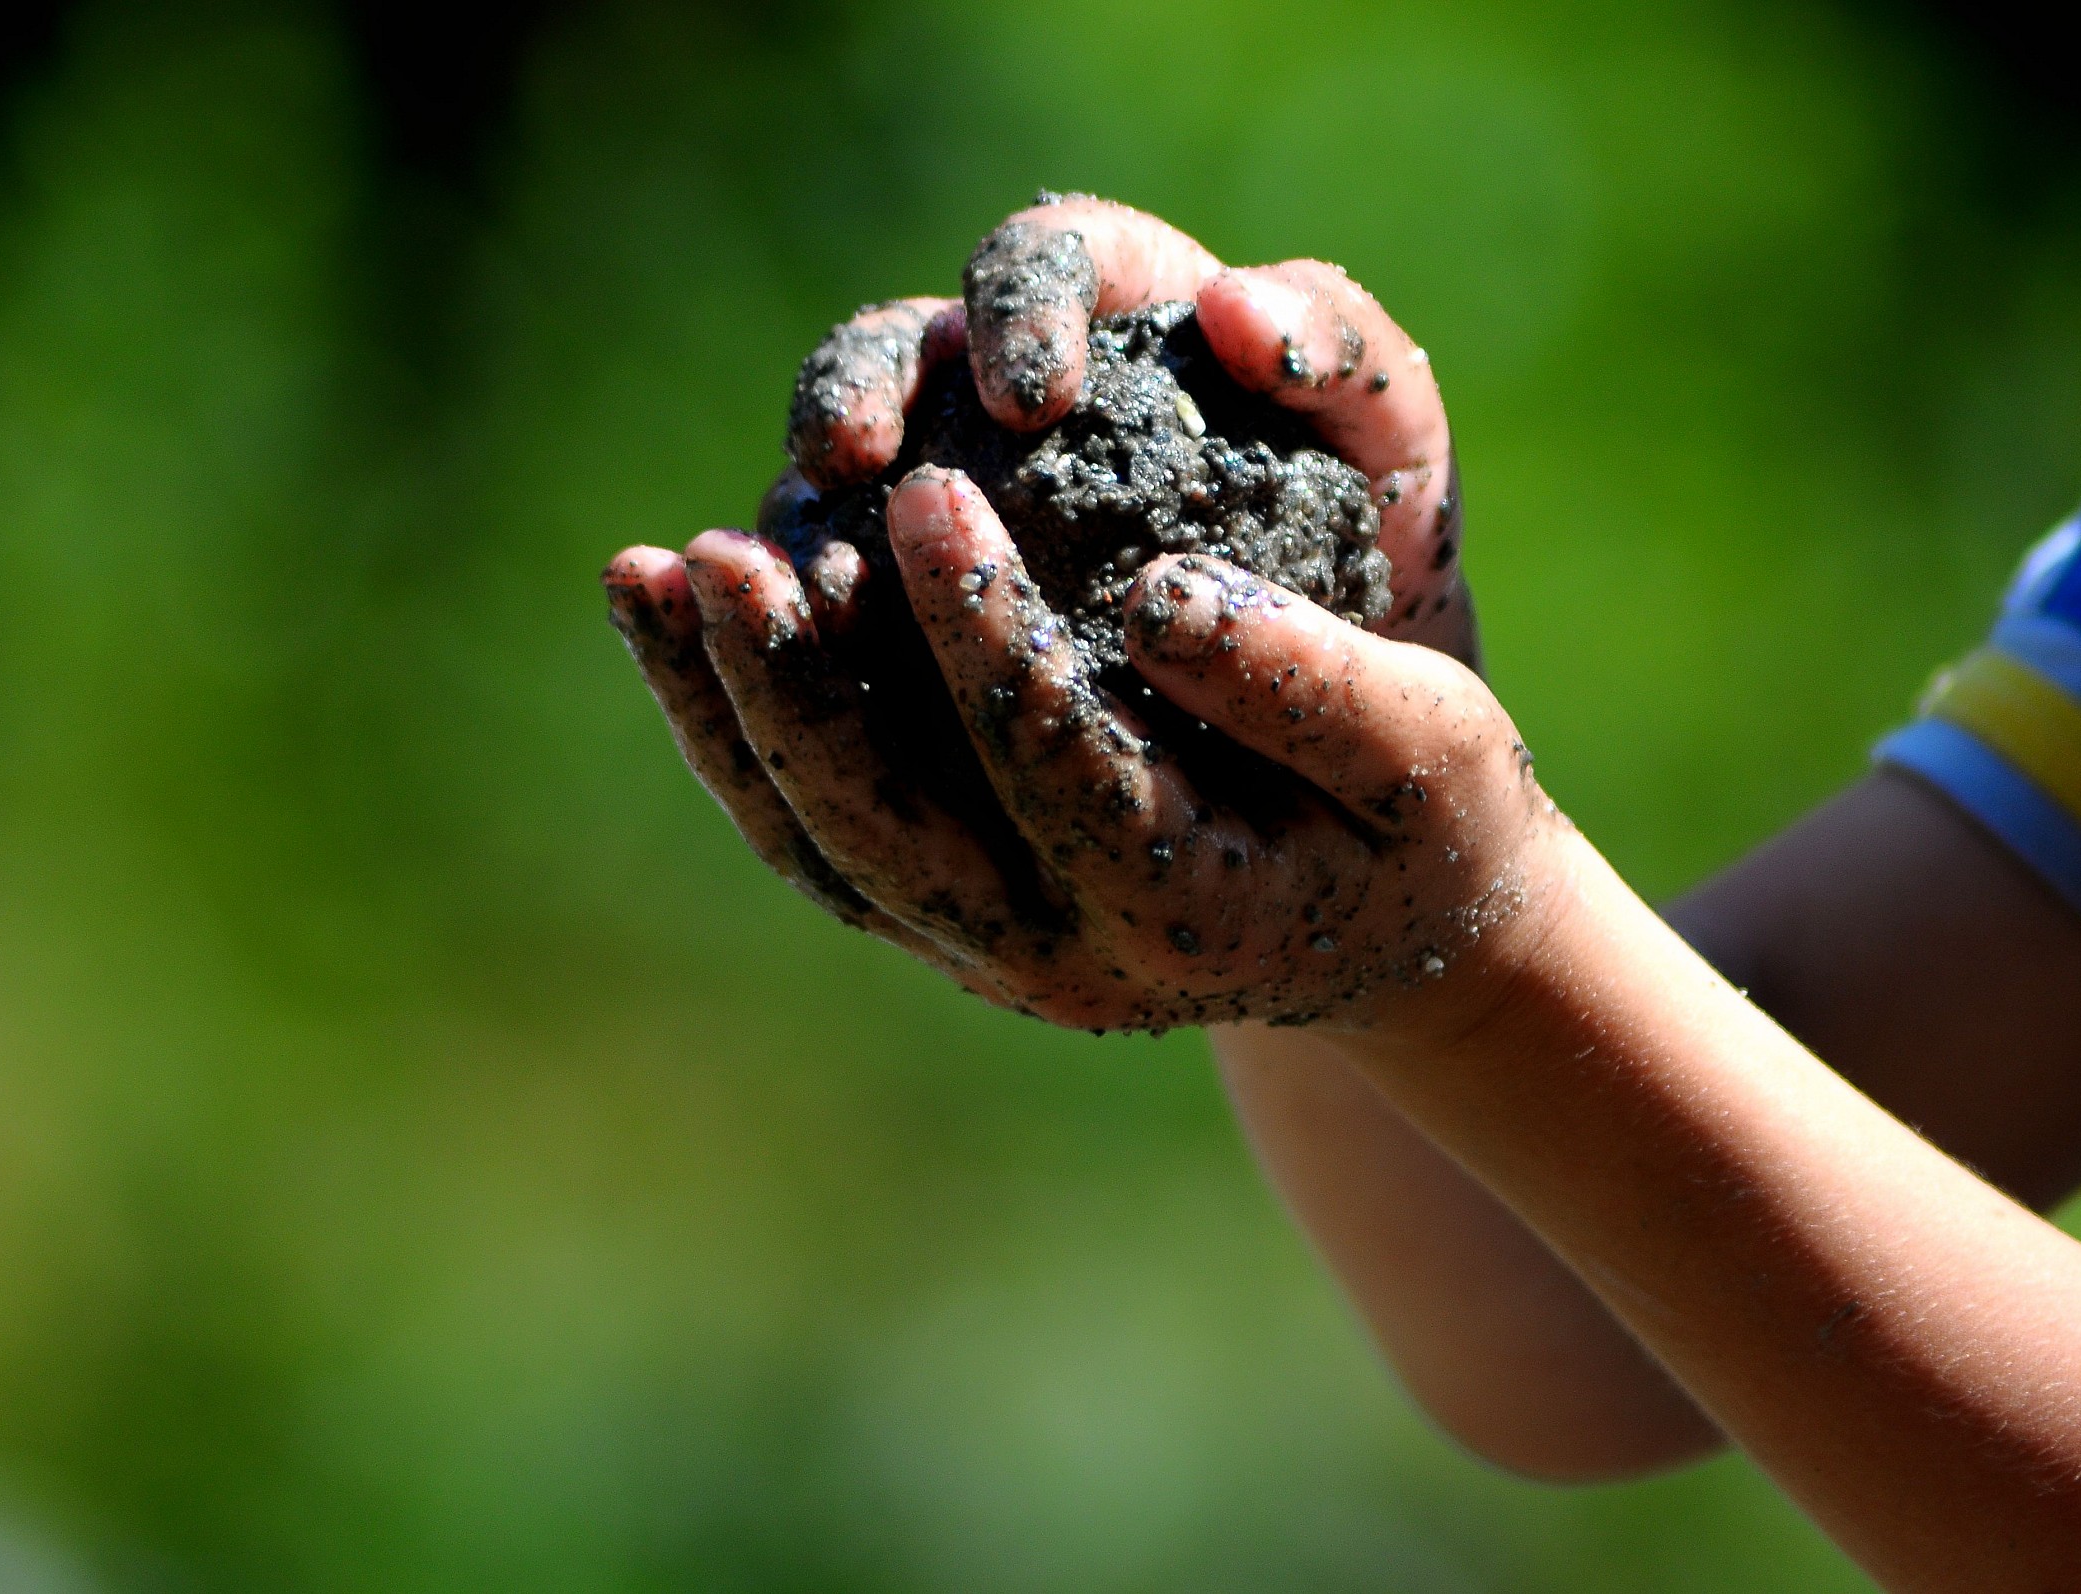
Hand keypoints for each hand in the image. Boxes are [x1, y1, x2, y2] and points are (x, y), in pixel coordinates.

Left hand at [607, 200, 1527, 1035]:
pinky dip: (735, 733)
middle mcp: (1056, 956)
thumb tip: (1160, 595)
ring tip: (648, 575)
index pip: (1047, 759)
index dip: (981, 626)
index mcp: (1177, 907)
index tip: (934, 487)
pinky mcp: (944, 921)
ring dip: (722, 709)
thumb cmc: (1424, 822)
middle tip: (731, 548)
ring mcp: (984, 953)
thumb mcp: (1431, 748)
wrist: (1390, 934)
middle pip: (885, 827)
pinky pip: (812, 834)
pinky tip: (684, 624)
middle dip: (797, 684)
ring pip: (817, 841)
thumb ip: (1314, 682)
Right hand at [779, 195, 1474, 661]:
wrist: (1344, 691)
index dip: (1018, 306)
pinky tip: (802, 656)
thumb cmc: (1370, 545)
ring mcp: (946, 496)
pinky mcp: (905, 597)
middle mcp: (1008, 394)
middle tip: (853, 455)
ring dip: (806, 504)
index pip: (1046, 260)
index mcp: (1120, 316)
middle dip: (861, 386)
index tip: (1032, 398)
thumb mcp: (1391, 450)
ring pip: (840, 469)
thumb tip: (1231, 307)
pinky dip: (807, 611)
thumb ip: (1345, 356)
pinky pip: (834, 589)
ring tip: (806, 567)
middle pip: (902, 345)